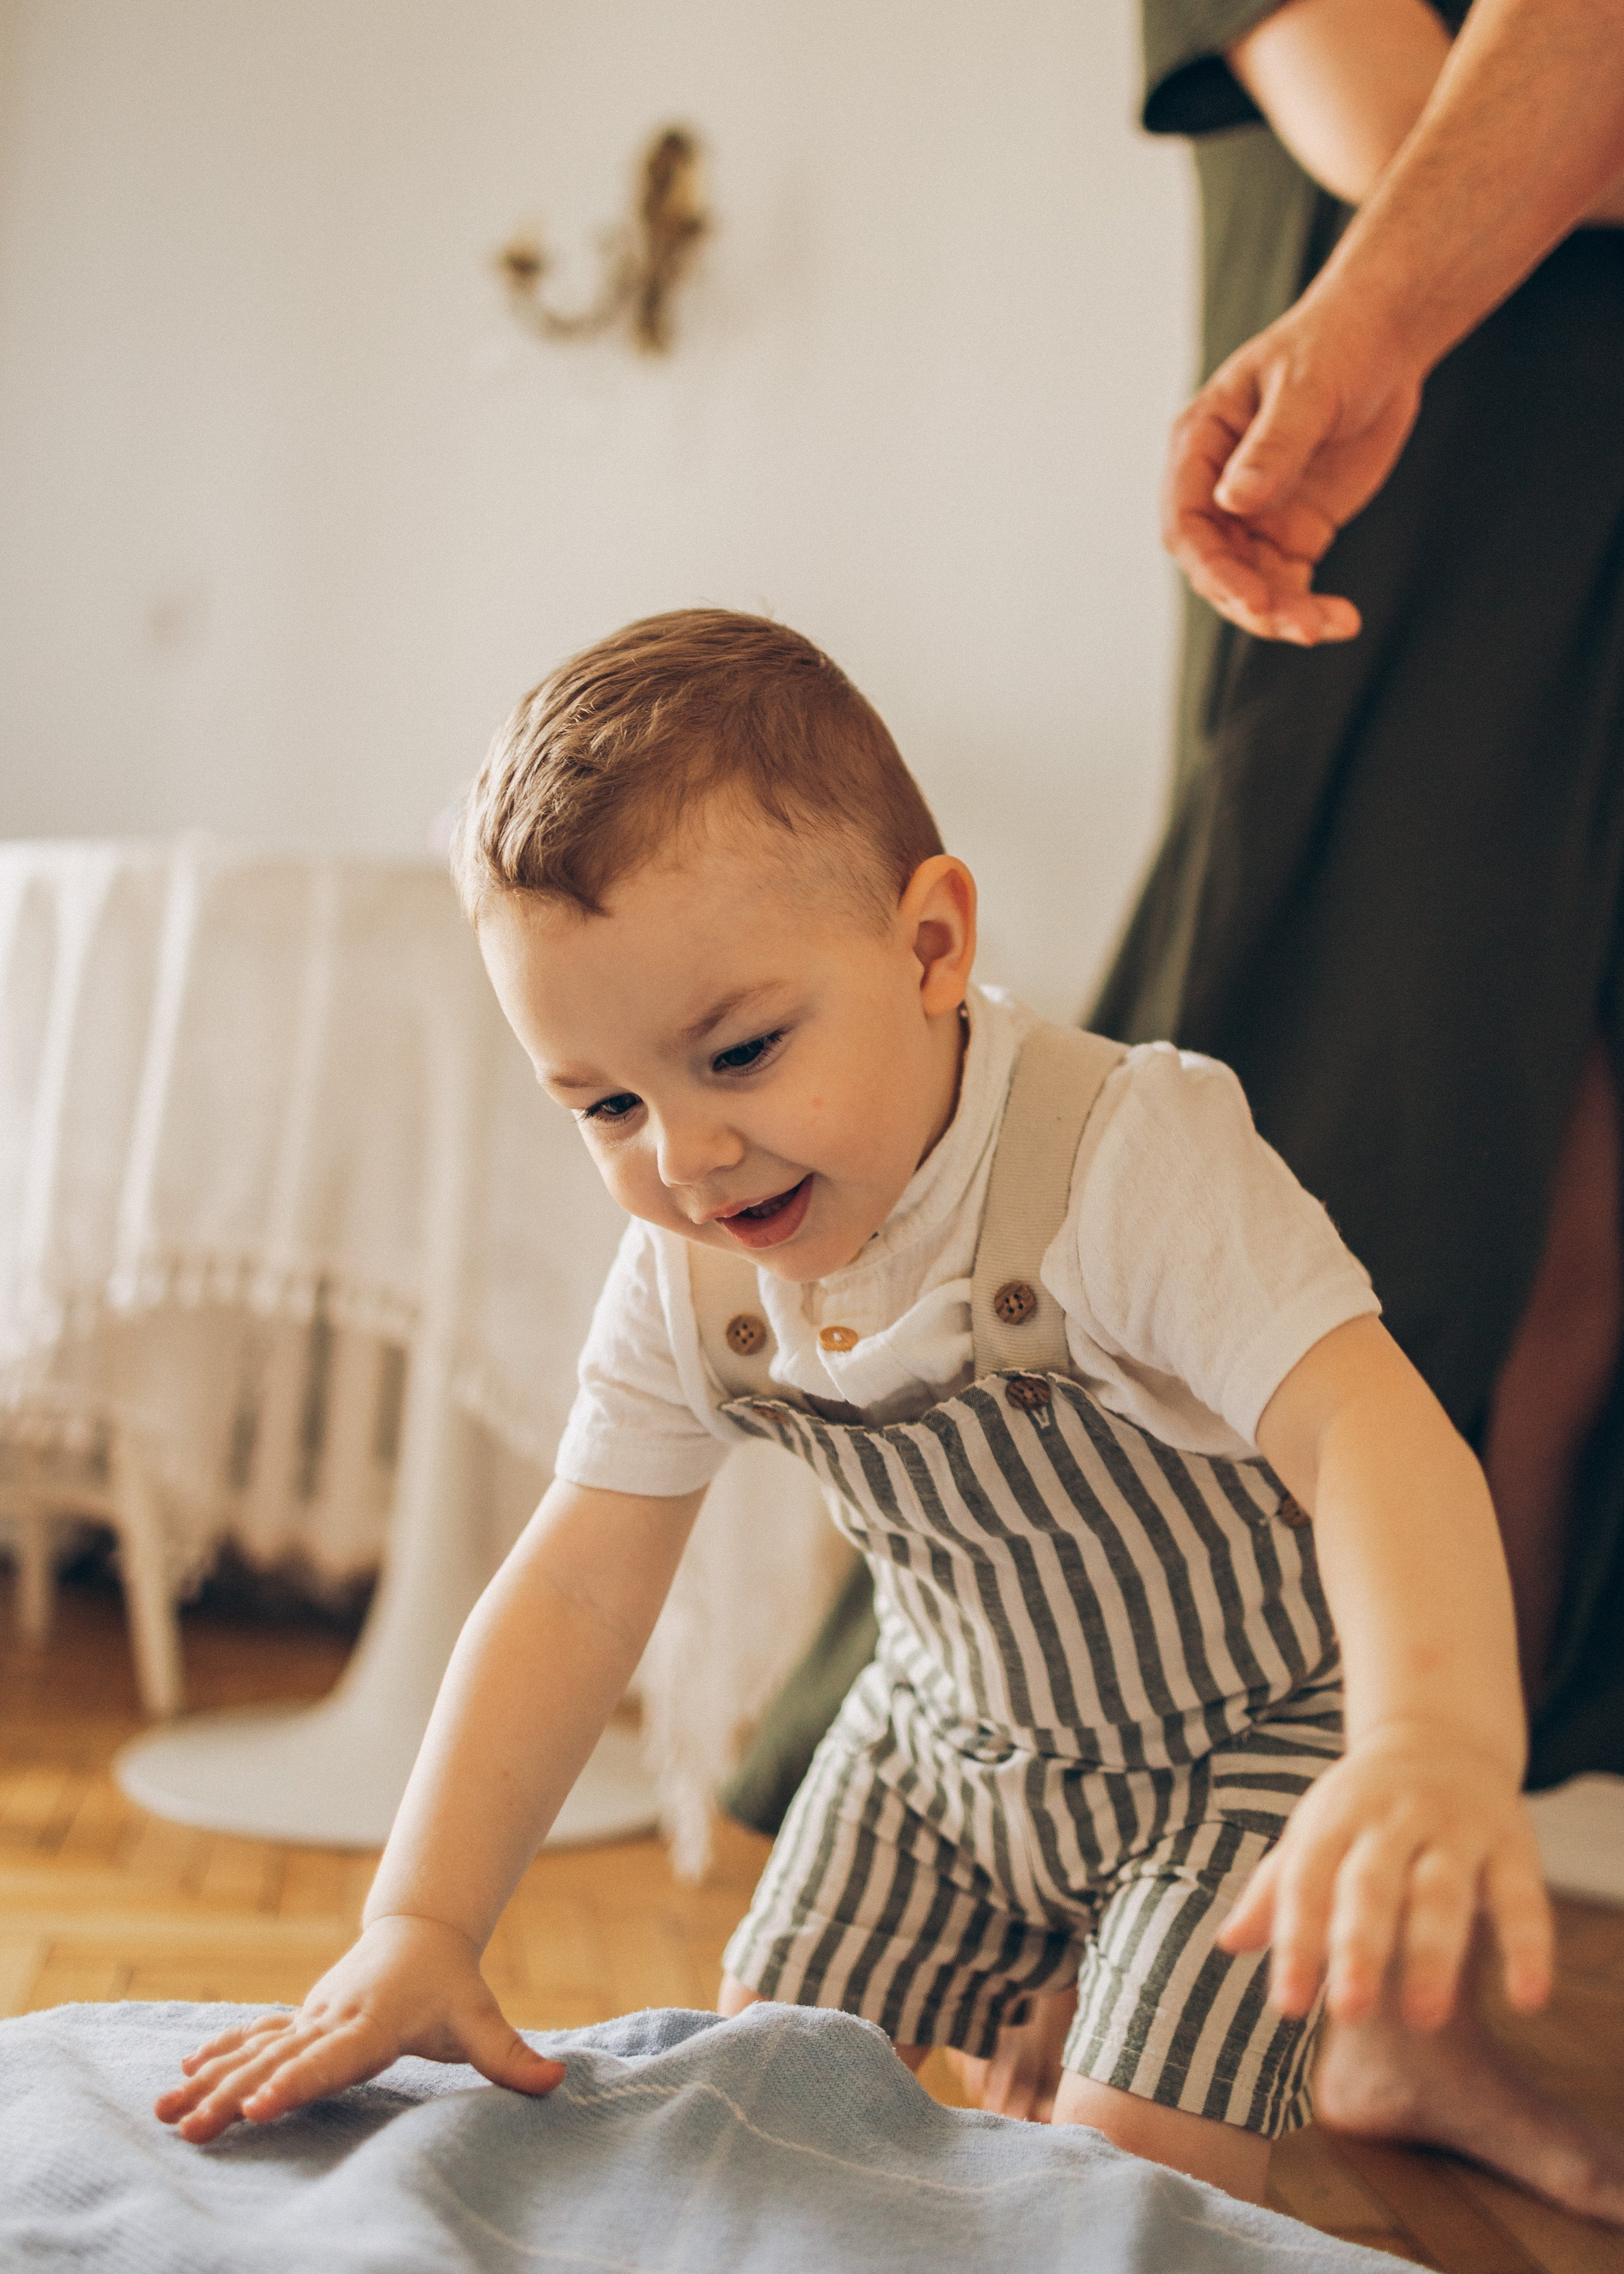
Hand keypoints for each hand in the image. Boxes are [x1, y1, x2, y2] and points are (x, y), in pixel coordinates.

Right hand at [153, 1913, 563, 2143]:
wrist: (420, 1932)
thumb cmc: (450, 1984)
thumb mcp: (481, 2018)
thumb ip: (511, 2056)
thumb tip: (558, 2081)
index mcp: (371, 2025)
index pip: (330, 2060)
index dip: (296, 2083)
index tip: (259, 2107)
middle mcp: (332, 2021)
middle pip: (278, 2062)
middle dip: (233, 2095)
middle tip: (193, 2128)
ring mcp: (311, 2018)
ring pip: (255, 2050)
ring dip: (212, 2080)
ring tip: (168, 2110)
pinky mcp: (302, 2019)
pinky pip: (255, 2038)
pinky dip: (220, 2056)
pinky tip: (184, 2075)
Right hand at [1163, 291, 1422, 644]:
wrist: (1384, 340)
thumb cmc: (1336, 345)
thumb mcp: (1307, 387)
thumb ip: (1272, 445)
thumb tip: (1234, 501)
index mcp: (1201, 445)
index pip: (1185, 523)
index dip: (1211, 569)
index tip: (1251, 600)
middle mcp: (1219, 488)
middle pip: (1216, 567)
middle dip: (1252, 603)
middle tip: (1302, 628)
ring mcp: (1255, 515)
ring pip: (1252, 585)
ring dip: (1284, 615)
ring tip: (1331, 627)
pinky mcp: (1293, 532)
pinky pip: (1289, 584)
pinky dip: (1309, 608)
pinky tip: (1342, 620)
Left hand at [1216, 1725, 1553, 2028]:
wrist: (1437, 1737)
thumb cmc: (1361, 1808)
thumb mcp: (1313, 1835)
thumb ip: (1275, 1891)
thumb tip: (1227, 1944)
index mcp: (1333, 1820)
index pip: (1306, 1884)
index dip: (1296, 1945)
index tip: (1288, 2008)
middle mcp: (1391, 1820)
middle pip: (1371, 1885)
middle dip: (1360, 1946)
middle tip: (1349, 2013)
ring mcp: (1453, 1828)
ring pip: (1441, 1891)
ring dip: (1432, 1954)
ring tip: (1424, 2017)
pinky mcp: (1510, 1842)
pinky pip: (1521, 1897)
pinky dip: (1528, 1948)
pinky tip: (1528, 2001)